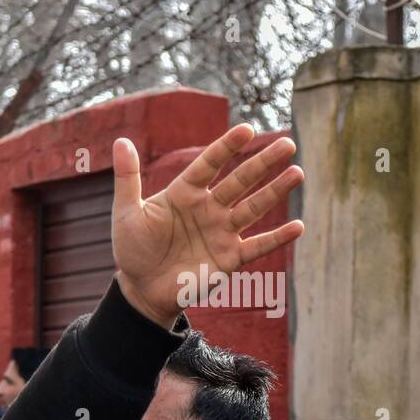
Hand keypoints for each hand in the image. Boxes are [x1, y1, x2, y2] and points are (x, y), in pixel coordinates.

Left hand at [111, 123, 303, 327]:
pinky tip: (298, 226)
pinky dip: (277, 238)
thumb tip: (121, 140)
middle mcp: (208, 208)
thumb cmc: (133, 248)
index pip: (209, 165)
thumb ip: (127, 178)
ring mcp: (221, 232)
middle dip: (262, 163)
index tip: (246, 130)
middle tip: (287, 143)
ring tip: (297, 172)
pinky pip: (257, 246)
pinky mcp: (229, 258)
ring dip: (275, 191)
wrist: (141, 289)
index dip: (226, 148)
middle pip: (239, 181)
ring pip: (253, 208)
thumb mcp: (126, 213)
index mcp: (185, 193)